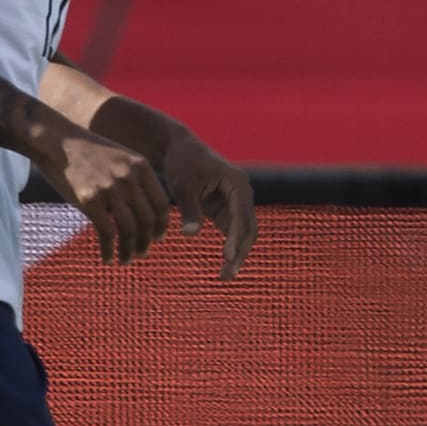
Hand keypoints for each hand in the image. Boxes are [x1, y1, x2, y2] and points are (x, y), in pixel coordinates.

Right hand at [36, 128, 170, 266]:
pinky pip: (107, 234)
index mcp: (140, 167)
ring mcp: (110, 189)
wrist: (55, 140)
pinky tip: (107, 258)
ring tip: (125, 260)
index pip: (161, 205)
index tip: (155, 238)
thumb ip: (134, 178)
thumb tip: (143, 209)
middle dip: (146, 242)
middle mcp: (129, 178)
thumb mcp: (118, 157)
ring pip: (129, 230)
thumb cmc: (84, 150)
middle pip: (147, 220)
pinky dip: (109, 250)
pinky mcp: (89, 200)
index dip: (160, 226)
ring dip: (129, 251)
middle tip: (141, 254)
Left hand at [161, 132, 256, 279]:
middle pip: (248, 228)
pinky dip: (230, 247)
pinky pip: (232, 231)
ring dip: (236, 253)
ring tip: (226, 277)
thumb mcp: (183, 185)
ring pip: (242, 233)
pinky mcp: (227, 208)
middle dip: (239, 252)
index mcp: (238, 183)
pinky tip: (225, 266)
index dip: (235, 237)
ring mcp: (237, 201)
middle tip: (227, 275)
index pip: (241, 215)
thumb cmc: (181, 163)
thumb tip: (190, 235)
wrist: (179, 148)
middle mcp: (243, 193)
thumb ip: (189, 209)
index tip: (228, 256)